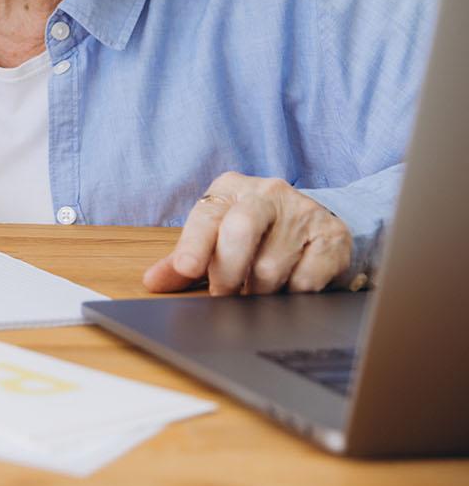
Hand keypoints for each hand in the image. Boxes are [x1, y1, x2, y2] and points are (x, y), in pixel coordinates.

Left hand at [143, 172, 352, 294]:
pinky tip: (286, 290)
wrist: (312, 222)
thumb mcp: (216, 237)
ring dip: (258, 291)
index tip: (187, 269)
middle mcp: (267, 192)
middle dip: (228, 272)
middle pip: (241, 230)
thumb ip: (184, 260)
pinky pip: (306, 279)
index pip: (207, 216)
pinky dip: (291, 294)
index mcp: (229, 188)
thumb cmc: (253, 232)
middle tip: (223, 297)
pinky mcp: (333, 236)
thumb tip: (153, 282)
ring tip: (255, 294)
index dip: (194, 245)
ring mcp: (303, 211)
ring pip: (271, 264)